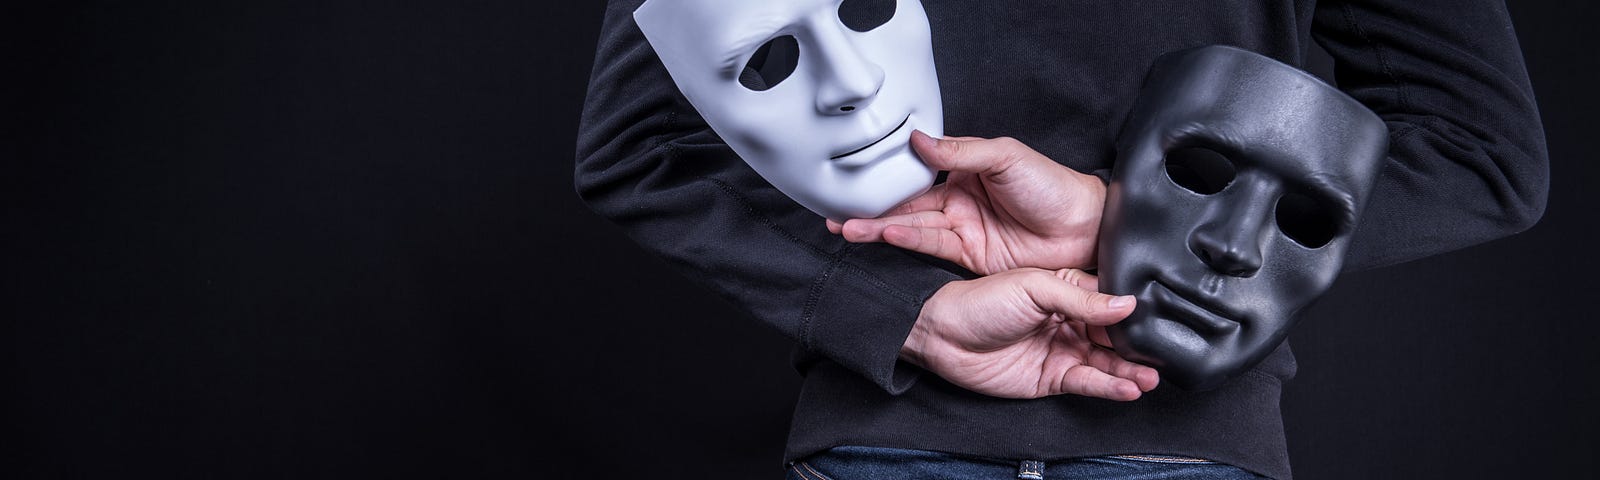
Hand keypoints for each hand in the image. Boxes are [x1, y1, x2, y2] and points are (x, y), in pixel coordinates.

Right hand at [829, 131, 1106, 274]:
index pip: (917, 178)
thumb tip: (920, 139)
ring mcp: (964, 232)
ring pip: (914, 230)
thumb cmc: (1054, 186)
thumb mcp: (1006, 156)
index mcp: (965, 174)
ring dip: (881, 231)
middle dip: (873, 213)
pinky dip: (907, 244)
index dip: (887, 184)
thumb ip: (961, 150)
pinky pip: (933, 249)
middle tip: (839, 219)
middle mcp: (960, 204)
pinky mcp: (971, 258)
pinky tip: (885, 239)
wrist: (1084, 228)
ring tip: (851, 232)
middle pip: (908, 208)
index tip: (856, 186)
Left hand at [901, 268, 1157, 399]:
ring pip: (1104, 363)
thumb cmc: (978, 300)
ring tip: (1149, 377)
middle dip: (1136, 348)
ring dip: (1128, 371)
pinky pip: (1086, 382)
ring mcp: (1060, 350)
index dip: (1132, 313)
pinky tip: (1127, 388)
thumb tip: (1127, 303)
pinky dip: (1108, 387)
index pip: (1109, 302)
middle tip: (1161, 356)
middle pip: (1112, 337)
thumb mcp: (1034, 287)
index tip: (1158, 321)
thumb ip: (1082, 298)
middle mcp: (1067, 320)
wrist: (941, 334)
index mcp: (1066, 290)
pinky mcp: (1051, 378)